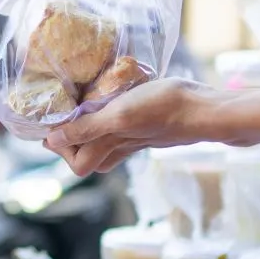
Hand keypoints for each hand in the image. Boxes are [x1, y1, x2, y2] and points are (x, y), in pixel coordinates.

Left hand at [43, 79, 239, 175]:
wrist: (207, 109)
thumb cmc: (165, 110)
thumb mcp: (121, 115)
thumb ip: (89, 128)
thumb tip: (52, 140)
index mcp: (113, 145)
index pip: (77, 163)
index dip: (61, 146)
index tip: (55, 120)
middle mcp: (124, 145)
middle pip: (90, 155)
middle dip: (74, 137)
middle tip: (68, 110)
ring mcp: (139, 136)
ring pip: (107, 140)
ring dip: (92, 125)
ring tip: (85, 101)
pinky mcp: (151, 123)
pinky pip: (124, 127)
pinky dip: (112, 115)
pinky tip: (114, 95)